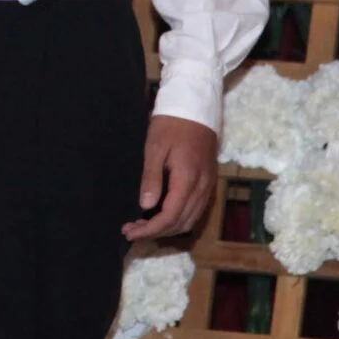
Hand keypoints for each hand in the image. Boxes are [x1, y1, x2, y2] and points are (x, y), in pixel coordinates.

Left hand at [123, 114, 217, 240]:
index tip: (129, 231)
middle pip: (181, 223)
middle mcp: (202, 187)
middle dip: (156, 232)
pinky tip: (161, 214)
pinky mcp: (209, 182)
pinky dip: (178, 219)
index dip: (150, 229)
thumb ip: (152, 177)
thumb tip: (146, 205)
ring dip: (167, 228)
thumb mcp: (155, 147)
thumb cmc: (171, 124)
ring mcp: (208, 186)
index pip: (170, 216)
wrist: (195, 107)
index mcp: (188, 179)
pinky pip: (195, 210)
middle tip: (131, 229)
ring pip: (190, 220)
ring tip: (143, 225)